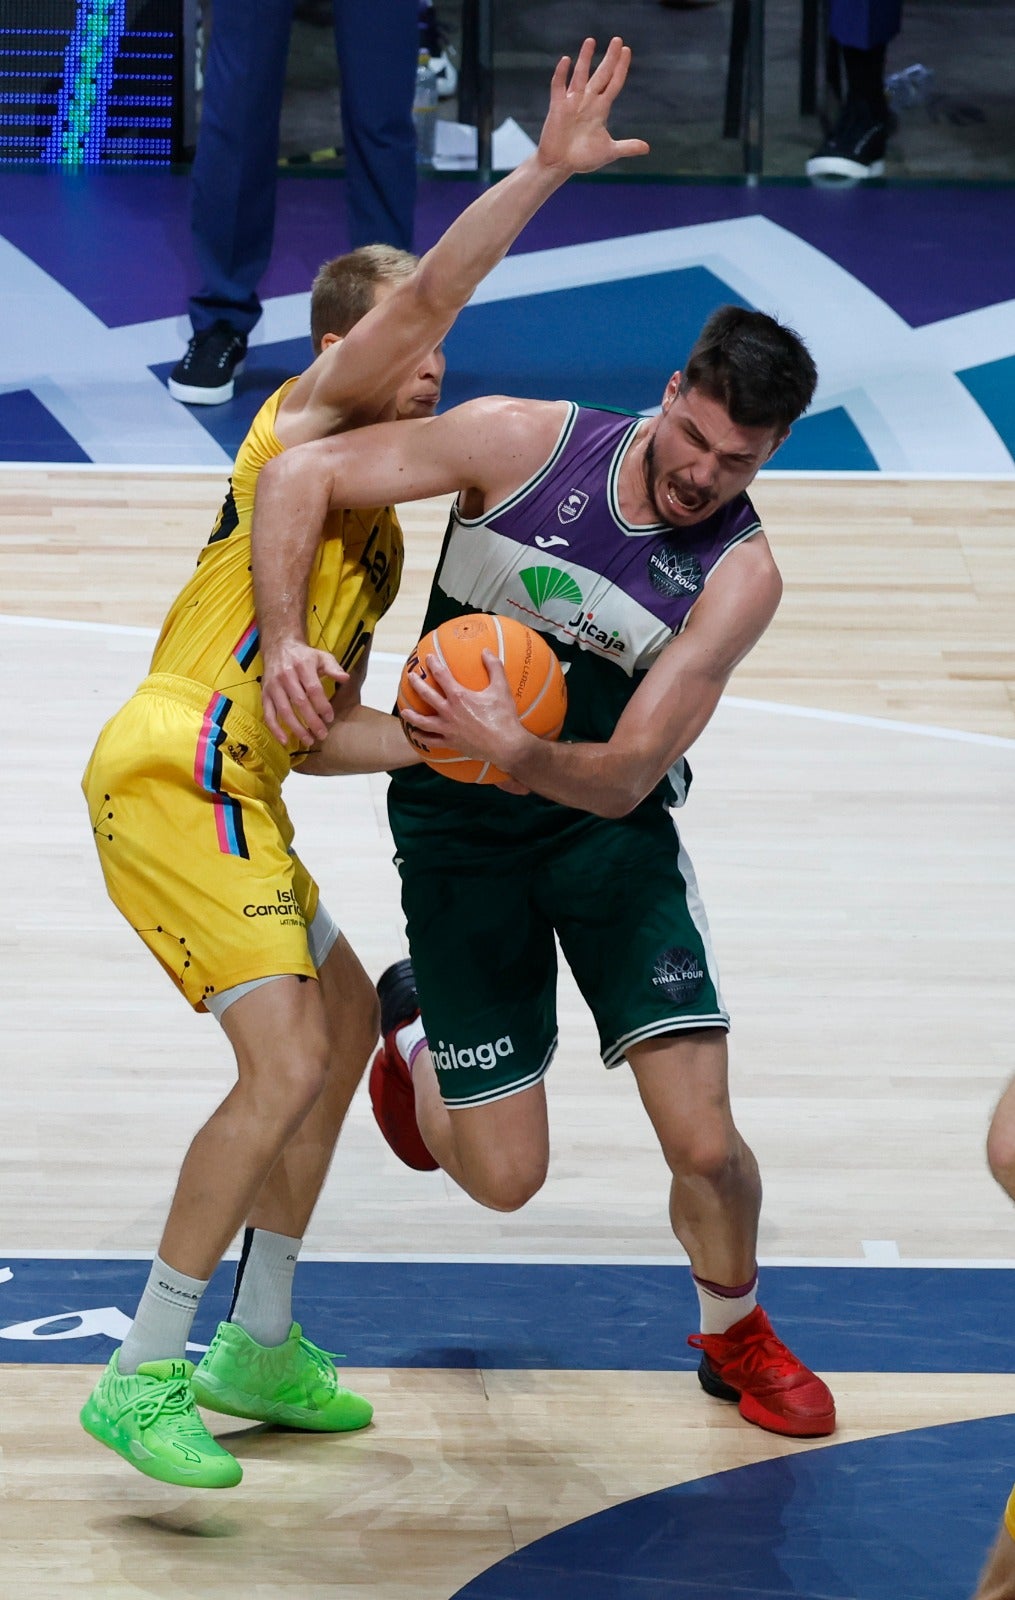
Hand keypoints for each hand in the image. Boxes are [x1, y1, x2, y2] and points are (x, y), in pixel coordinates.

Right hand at [261, 640, 347, 746]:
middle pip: (299, 702)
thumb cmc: (304, 656)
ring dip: (296, 728)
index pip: (313, 689)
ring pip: (284, 711)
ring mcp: (274, 686)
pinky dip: (275, 729)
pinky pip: (268, 714)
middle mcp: (286, 676)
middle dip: (312, 721)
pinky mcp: (265, 694)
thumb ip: (333, 668)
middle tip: (322, 734)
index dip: (322, 705)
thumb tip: (345, 678)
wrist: (279, 647)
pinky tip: (285, 740)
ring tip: (309, 741)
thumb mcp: (321, 656)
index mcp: (302, 666)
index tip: (330, 718)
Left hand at [400, 649, 530, 768]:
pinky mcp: (451, 742)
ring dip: (412, 716)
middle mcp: (449, 711)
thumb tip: (487, 651)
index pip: (441, 676)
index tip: (428, 658)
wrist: (505, 745)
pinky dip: (422, 738)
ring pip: (423, 722)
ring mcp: (448, 729)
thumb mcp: (501, 688)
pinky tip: (416, 735)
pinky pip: (432, 741)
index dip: (433, 665)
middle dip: (416, 684)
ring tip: (404, 712)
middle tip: (410, 677)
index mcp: (459, 696)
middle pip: (426, 695)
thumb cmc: (504, 717)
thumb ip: (494, 667)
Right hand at [537, 36, 649, 176]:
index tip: (627, 51)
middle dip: (610, 58)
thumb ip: (626, 147)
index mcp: (601, 109)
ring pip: (580, 75)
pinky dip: (562, 74)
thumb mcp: (608, 151)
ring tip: (591, 40)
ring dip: (585, 59)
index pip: (614, 84)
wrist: (559, 165)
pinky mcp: (557, 107)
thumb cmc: (583, 159)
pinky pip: (559, 86)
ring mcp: (572, 102)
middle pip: (601, 74)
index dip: (621, 68)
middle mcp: (588, 101)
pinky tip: (566, 60)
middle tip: (618, 40)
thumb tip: (647, 148)